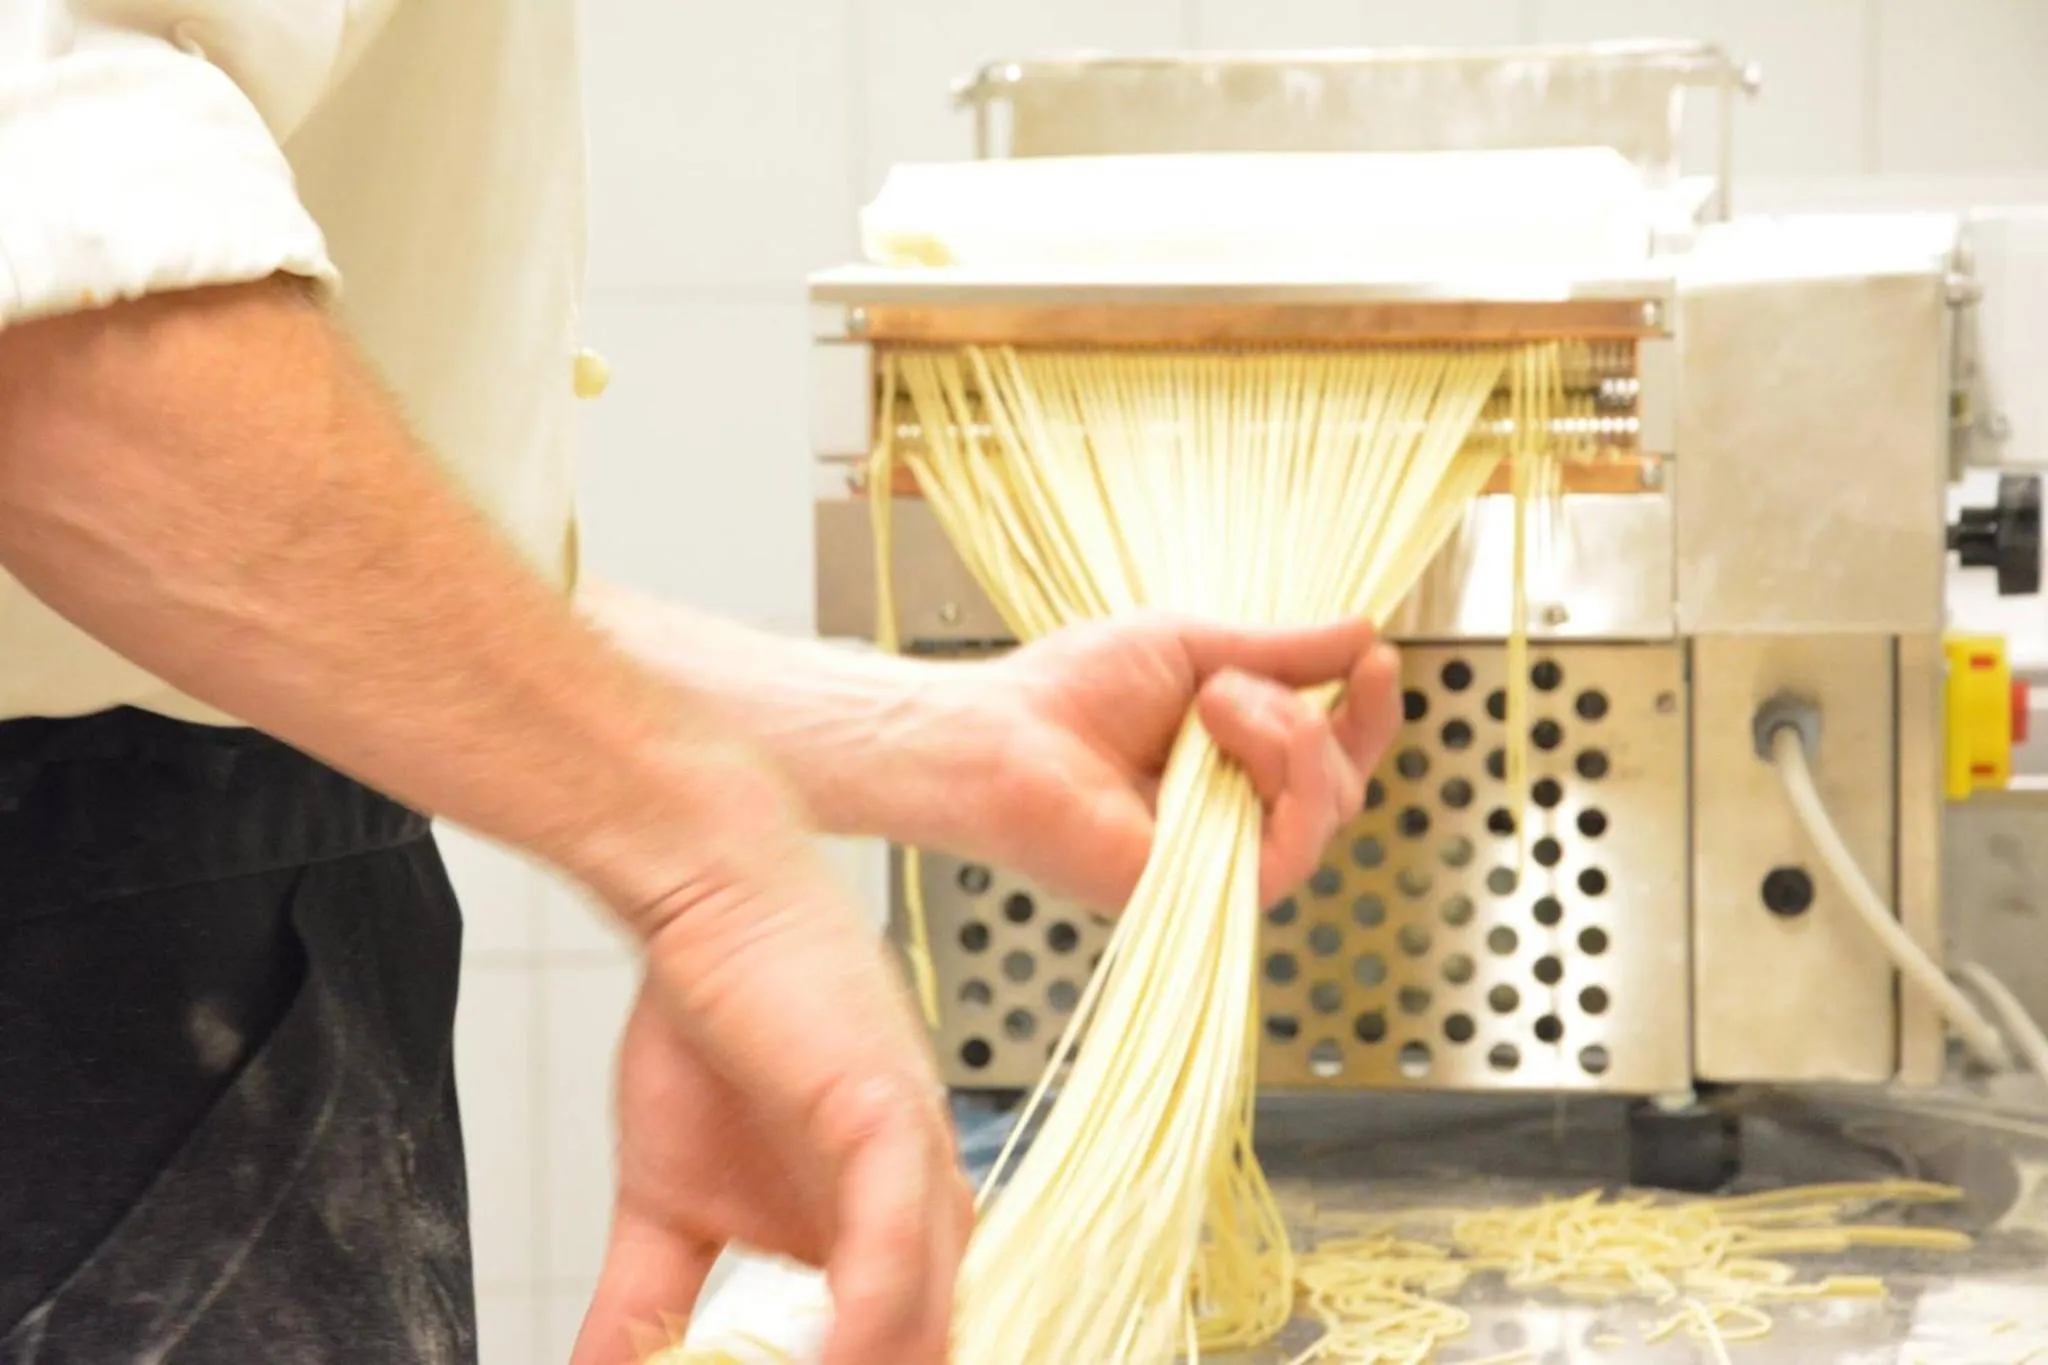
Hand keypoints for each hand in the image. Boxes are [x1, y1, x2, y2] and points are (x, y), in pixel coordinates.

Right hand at [570, 798, 970, 1364]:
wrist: (701, 897)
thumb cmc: (707, 1022)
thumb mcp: (667, 1200)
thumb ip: (646, 1304)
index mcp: (881, 1225)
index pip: (903, 1347)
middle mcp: (917, 1201)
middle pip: (924, 1344)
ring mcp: (912, 1159)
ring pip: (923, 1311)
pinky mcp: (888, 1113)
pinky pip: (898, 1235)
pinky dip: (873, 1308)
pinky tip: (840, 1359)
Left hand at [957, 613, 1400, 909]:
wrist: (1000, 732)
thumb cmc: (1069, 693)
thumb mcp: (1193, 649)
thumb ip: (1279, 651)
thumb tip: (1362, 631)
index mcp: (1235, 770)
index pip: (1335, 758)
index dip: (1370, 714)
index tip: (1378, 658)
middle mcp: (1236, 821)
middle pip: (1343, 787)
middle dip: (1316, 719)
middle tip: (1237, 684)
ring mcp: (1223, 862)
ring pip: (1328, 811)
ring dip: (1290, 737)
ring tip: (1213, 703)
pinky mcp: (1206, 892)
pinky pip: (1293, 850)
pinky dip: (1281, 775)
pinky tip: (1224, 732)